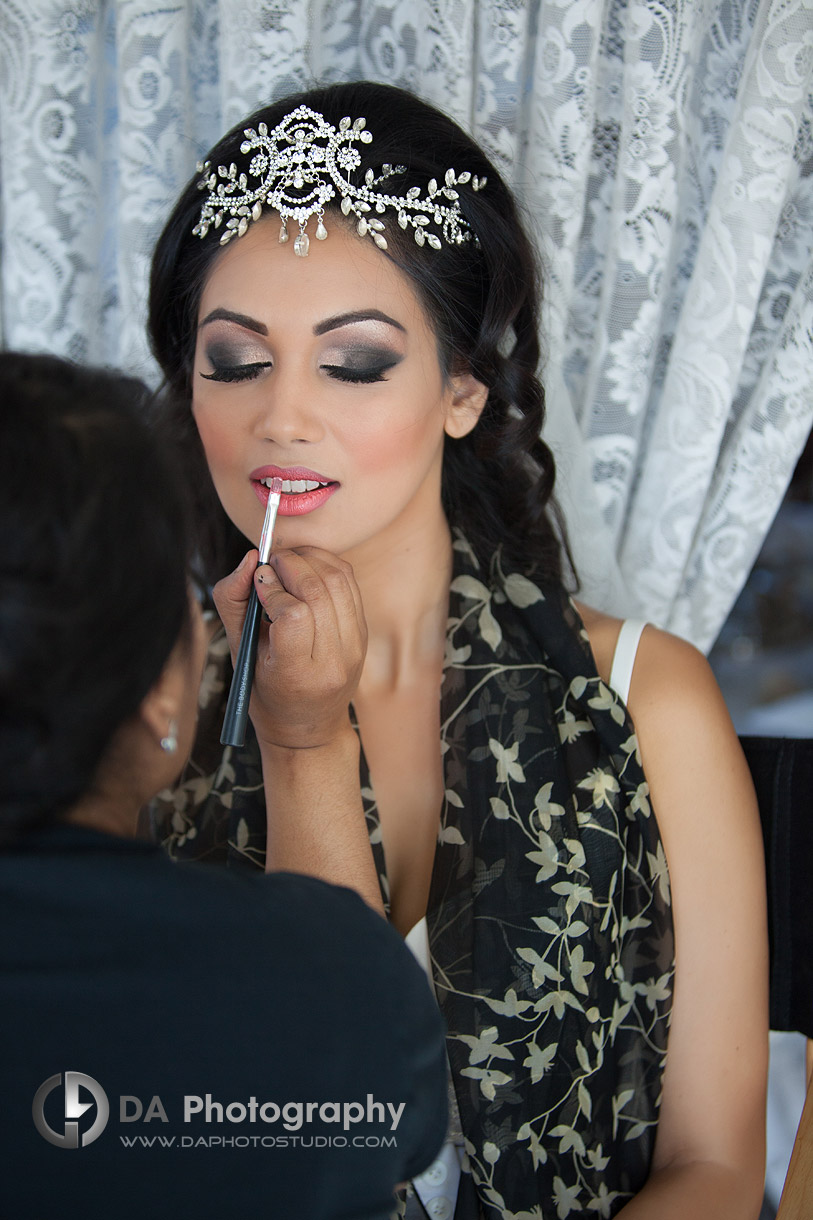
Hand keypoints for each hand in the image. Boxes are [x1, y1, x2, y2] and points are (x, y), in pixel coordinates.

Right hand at [213, 547, 366, 749]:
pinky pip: (350, 583)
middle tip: (270, 562)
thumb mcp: (238, 652)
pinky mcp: (363, 633)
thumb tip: (250, 558)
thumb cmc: (265, 690)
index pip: (294, 615)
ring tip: (286, 562)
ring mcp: (354, 647)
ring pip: (338, 580)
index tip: (259, 582)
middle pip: (319, 591)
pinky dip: (327, 564)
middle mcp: (333, 662)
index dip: (273, 589)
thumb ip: (233, 601)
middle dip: (290, 564)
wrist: (307, 725)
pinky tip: (306, 568)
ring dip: (309, 558)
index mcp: (297, 675)